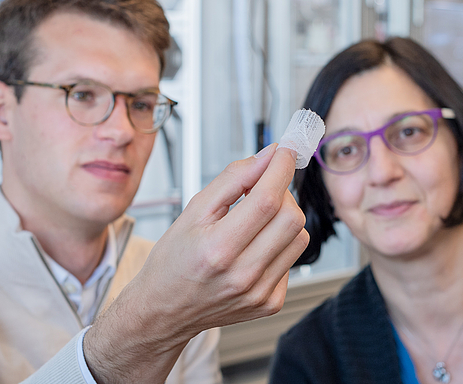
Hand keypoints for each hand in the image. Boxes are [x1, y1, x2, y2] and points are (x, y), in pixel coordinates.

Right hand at [85, 145, 308, 382]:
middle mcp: (243, 275)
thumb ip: (233, 179)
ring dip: (284, 218)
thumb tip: (268, 156)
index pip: (267, 199)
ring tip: (256, 219)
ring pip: (299, 237)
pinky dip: (280, 244)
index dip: (280, 169)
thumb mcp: (192, 211)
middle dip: (283, 192)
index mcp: (218, 249)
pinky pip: (292, 260)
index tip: (283, 152)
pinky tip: (255, 246)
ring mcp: (260, 293)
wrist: (164, 310)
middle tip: (263, 188)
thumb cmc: (172, 262)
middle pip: (291, 218)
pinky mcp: (270, 303)